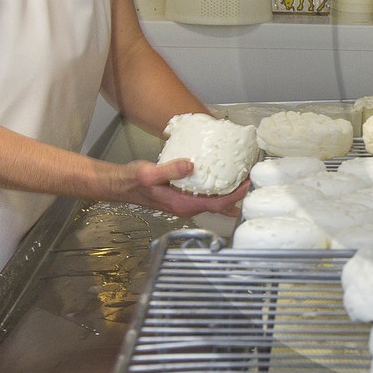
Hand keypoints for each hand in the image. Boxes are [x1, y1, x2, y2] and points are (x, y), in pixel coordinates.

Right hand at [117, 158, 249, 218]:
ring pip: (213, 201)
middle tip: (251, 178)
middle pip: (219, 205)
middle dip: (237, 194)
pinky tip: (222, 179)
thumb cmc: (133, 181)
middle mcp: (187, 206)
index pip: (217, 204)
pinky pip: (205, 195)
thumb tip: (191, 165)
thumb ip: (169, 170)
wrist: (120, 185)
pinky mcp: (182, 196)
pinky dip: (217, 189)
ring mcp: (185, 202)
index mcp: (183, 204)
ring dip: (229, 192)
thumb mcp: (149, 173)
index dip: (235, 196)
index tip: (247, 183)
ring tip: (242, 177)